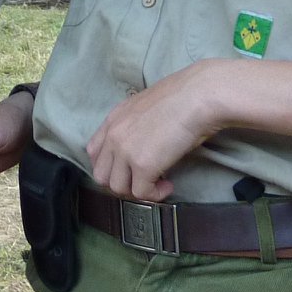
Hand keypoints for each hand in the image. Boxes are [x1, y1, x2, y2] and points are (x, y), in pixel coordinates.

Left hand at [85, 60, 231, 201]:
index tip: (128, 170)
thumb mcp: (146, 109)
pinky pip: (142, 193)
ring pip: (118, 188)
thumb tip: (142, 146)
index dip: (111, 166)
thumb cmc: (181, 98)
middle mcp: (113, 135)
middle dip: (122, 182)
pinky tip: (168, 185)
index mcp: (113, 119)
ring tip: (158, 182)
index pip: (94, 152)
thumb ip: (134, 127)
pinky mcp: (143, 166)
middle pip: (101, 175)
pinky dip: (155, 194)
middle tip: (143, 181)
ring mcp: (125, 151)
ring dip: (138, 190)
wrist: (197, 96)